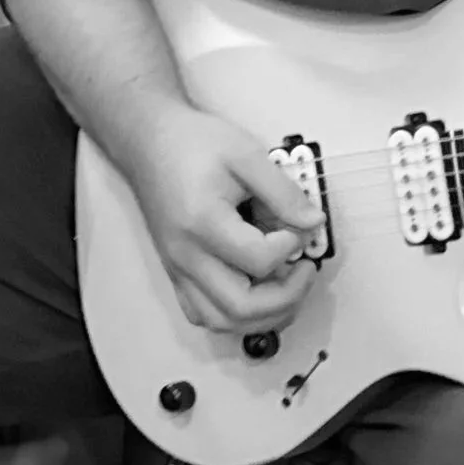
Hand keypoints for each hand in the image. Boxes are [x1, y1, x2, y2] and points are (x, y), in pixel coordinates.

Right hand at [126, 104, 323, 334]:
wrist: (149, 142)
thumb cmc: (194, 144)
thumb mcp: (246, 154)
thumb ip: (283, 192)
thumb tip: (313, 223)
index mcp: (203, 222)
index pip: (258, 259)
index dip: (290, 247)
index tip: (299, 226)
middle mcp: (186, 255)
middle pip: (240, 307)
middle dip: (287, 297)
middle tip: (305, 269)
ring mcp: (178, 269)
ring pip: (221, 321)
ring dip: (263, 316)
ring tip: (288, 288)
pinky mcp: (176, 273)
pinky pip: (202, 315)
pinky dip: (234, 316)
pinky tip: (256, 294)